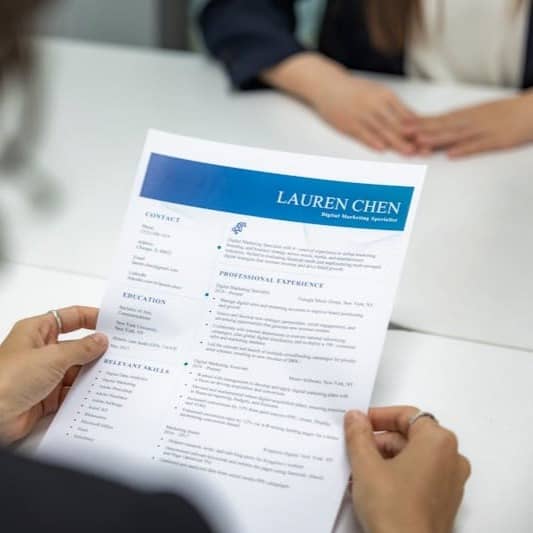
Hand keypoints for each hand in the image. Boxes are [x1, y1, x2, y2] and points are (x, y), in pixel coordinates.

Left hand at [0, 306, 107, 444]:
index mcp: (37, 331)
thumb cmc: (7, 379)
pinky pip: (72, 392)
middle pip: (77, 346)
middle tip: (122, 351)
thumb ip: (81, 349)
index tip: (114, 323)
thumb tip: (101, 340)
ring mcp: (44, 375)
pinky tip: (100, 392)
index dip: (92, 317)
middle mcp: (41, 351)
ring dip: (92, 373)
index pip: (71, 318)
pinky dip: (84, 393)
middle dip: (97, 349)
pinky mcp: (46, 397)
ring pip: (76, 370)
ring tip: (116, 373)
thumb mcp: (52, 357)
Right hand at [262, 53, 417, 153]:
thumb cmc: (354, 92)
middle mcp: (375, 104)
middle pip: (397, 124)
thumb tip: (413, 121)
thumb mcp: (376, 93)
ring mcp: (361, 114)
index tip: (432, 139)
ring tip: (409, 152)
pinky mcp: (348, 123)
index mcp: (385, 96)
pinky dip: (372, 141)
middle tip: (426, 150)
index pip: (407, 115)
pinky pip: (362, 134)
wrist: (327, 85)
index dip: (420, 129)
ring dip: (396, 142)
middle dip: (413, 138)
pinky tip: (381, 148)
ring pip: (382, 130)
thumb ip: (393, 108)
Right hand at [345, 407, 469, 532]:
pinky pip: (420, 476)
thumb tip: (355, 416)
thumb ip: (359, 435)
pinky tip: (374, 486)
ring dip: (386, 458)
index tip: (358, 424)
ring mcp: (452, 482)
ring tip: (360, 470)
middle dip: (380, 441)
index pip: (406, 415)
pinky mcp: (446, 502)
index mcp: (438, 441)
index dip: (379, 417)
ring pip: (414, 457)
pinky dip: (398, 475)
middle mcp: (452, 458)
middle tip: (355, 448)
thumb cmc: (392, 507)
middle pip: (411, 435)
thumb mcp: (366, 465)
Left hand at [404, 93, 532, 157]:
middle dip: (421, 130)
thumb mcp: (477, 114)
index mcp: (465, 115)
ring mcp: (483, 130)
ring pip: (456, 135)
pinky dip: (465, 149)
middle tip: (401, 134)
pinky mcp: (497, 140)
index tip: (399, 125)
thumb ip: (456, 122)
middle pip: (442, 126)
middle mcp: (471, 121)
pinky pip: (479, 145)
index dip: (418, 123)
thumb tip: (434, 129)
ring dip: (437, 139)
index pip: (437, 119)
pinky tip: (452, 154)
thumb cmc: (504, 113)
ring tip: (420, 143)